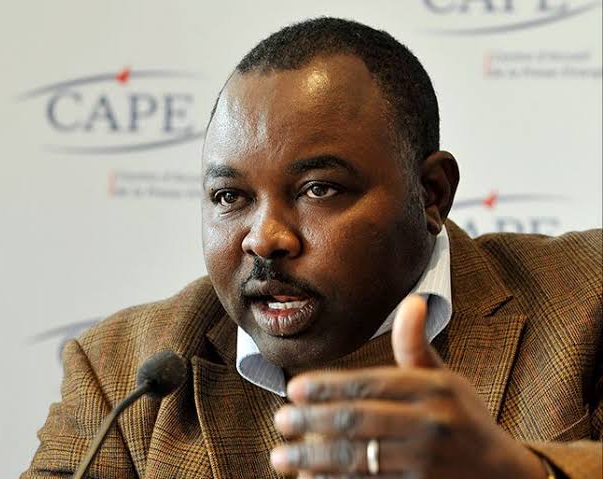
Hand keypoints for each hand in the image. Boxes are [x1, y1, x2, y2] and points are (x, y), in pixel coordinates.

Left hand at [270, 295, 546, 478]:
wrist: (504, 476)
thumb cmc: (465, 418)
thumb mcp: (446, 379)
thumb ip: (416, 346)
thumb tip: (412, 299)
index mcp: (432, 389)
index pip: (369, 384)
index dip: (327, 387)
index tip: (293, 389)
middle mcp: (430, 424)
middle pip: (358, 421)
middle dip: (312, 422)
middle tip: (280, 421)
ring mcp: (425, 463)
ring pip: (358, 459)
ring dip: (313, 459)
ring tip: (281, 457)